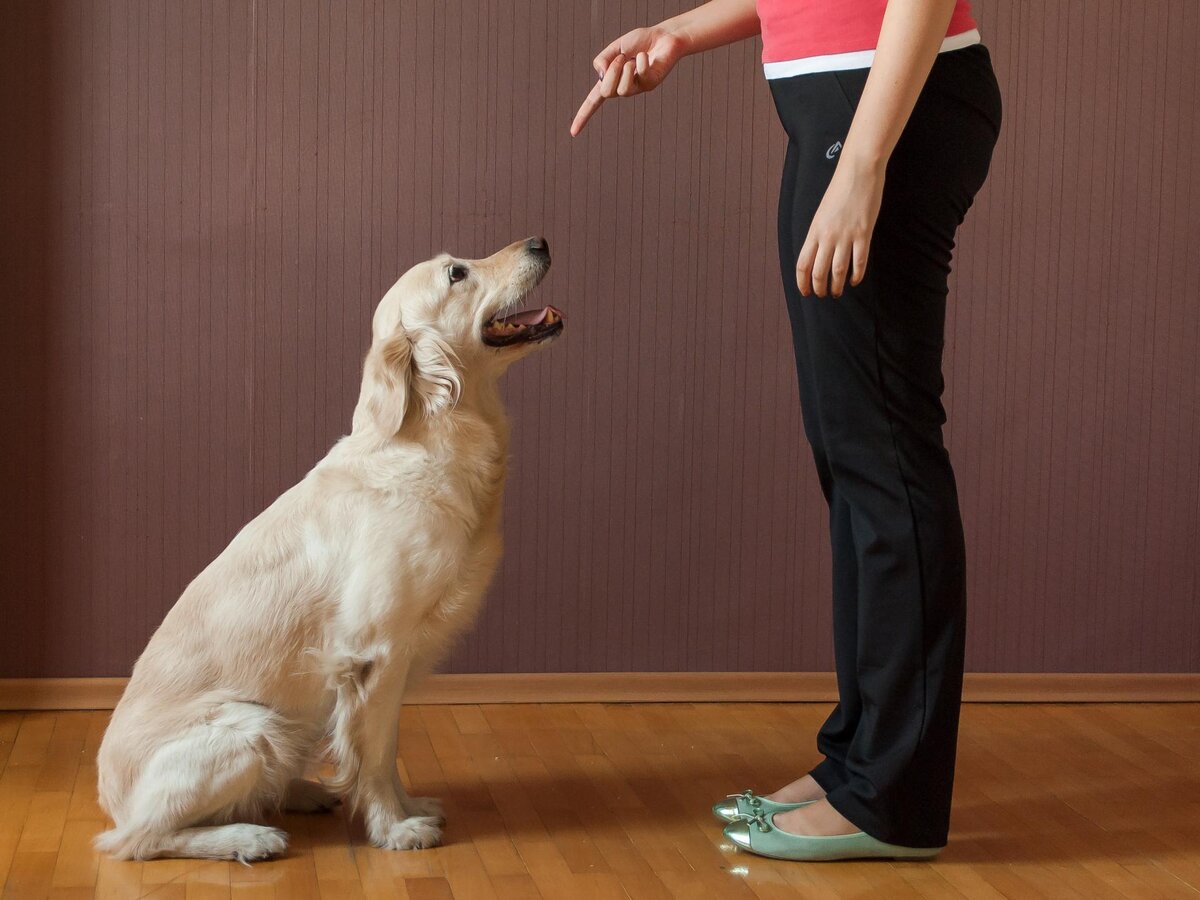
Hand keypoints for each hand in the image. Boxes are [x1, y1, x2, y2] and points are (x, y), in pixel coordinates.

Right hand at [570, 25, 688, 135]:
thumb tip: (601, 75)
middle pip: (606, 93)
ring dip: (624, 68)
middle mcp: (623, 88)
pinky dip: (640, 60)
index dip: (583, 116)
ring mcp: (637, 88)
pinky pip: (640, 75)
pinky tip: (645, 56)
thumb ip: (603, 59)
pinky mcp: (650, 85)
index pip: (593, 102)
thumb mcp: (616, 47)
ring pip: (622, 90)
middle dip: (610, 73)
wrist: (664, 37)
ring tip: (632, 58)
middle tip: (621, 58)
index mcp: (611, 81)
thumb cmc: (640, 42)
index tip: (573, 133)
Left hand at [797, 157, 885, 297]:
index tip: (805, 292)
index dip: (802, 282)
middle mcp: (827, 236)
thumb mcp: (822, 213)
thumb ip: (819, 233)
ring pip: (838, 270)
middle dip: (819, 288)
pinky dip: (856, 275)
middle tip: (822, 295)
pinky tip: (854, 281)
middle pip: (818, 272)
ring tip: (837, 293)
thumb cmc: (840, 190)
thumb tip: (817, 253)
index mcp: (814, 231)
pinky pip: (859, 261)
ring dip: (836, 286)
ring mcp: (846, 236)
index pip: (802, 264)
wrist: (859, 172)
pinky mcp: (864, 233)